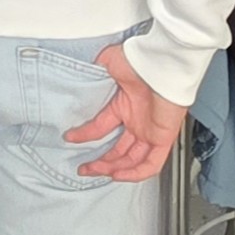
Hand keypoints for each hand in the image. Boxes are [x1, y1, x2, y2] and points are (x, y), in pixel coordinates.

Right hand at [61, 43, 188, 181]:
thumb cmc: (139, 59)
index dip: (85, 134)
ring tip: (95, 171)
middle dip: (100, 161)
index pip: (102, 126)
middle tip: (84, 167)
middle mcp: (138, 121)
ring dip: (112, 168)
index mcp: (125, 104)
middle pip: (119, 149)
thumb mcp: (109, 61)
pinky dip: (135, 173)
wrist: (161, 63)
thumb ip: (96, 69)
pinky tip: (118, 175)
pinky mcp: (163, 137)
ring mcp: (151, 131)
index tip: (71, 138)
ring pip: (132, 159)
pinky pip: (151, 164)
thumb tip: (83, 70)